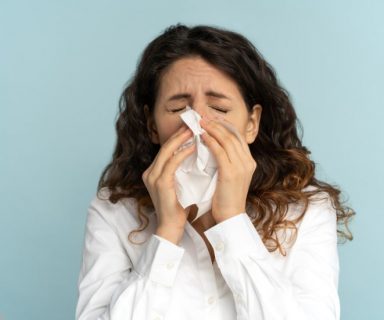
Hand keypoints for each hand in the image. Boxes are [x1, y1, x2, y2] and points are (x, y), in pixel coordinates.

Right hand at [142, 125, 195, 242]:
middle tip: (193, 123)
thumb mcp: (177, 185)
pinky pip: (172, 163)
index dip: (178, 137)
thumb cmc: (178, 208)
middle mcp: (150, 172)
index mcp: (153, 172)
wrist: (171, 227)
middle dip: (179, 134)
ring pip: (167, 152)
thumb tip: (192, 155)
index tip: (190, 128)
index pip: (166, 150)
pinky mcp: (160, 183)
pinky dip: (182, 153)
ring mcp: (152, 177)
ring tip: (194, 130)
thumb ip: (179, 171)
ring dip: (181, 139)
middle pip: (165, 147)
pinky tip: (193, 146)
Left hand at [199, 118, 255, 222]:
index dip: (224, 125)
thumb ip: (226, 161)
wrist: (229, 217)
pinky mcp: (231, 173)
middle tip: (203, 116)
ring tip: (200, 123)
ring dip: (212, 129)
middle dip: (217, 122)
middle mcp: (248, 161)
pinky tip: (202, 136)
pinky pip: (220, 151)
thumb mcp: (230, 176)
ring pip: (227, 140)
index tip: (211, 118)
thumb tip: (213, 145)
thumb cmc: (226, 198)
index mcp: (249, 161)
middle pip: (233, 134)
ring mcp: (241, 167)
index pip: (238, 136)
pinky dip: (211, 141)